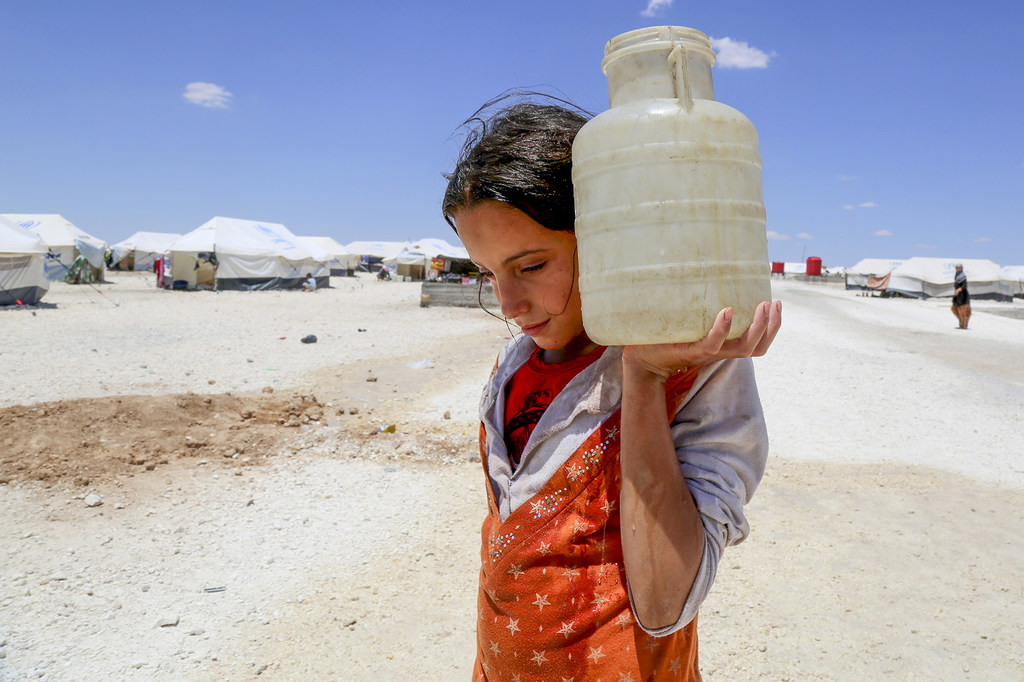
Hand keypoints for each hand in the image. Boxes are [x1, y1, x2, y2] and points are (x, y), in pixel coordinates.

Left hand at [622, 300, 781, 378]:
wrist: (640, 356)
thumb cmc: (664, 336)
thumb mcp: (689, 320)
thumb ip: (701, 306)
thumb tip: (708, 272)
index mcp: (723, 345)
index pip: (757, 343)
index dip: (771, 327)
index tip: (776, 304)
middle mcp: (718, 352)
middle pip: (757, 347)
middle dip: (771, 326)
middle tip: (774, 303)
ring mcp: (705, 354)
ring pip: (742, 348)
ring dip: (756, 328)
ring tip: (762, 306)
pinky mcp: (689, 352)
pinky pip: (711, 345)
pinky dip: (722, 329)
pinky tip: (728, 312)